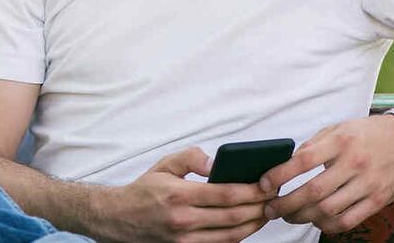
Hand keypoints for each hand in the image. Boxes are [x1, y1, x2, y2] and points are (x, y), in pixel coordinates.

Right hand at [101, 146, 275, 242]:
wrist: (118, 219)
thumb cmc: (145, 189)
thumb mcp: (164, 164)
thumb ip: (191, 158)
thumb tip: (215, 162)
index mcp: (179, 195)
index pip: (226, 194)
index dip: (252, 191)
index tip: (267, 184)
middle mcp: (183, 220)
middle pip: (233, 217)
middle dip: (259, 207)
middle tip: (274, 198)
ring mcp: (184, 239)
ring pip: (230, 236)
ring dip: (253, 225)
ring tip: (266, 212)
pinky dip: (237, 237)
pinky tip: (246, 225)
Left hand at [259, 116, 393, 233]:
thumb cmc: (369, 133)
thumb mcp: (340, 128)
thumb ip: (315, 145)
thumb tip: (288, 163)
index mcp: (341, 141)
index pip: (303, 160)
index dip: (280, 175)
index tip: (265, 184)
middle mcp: (354, 163)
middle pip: (313, 191)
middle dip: (286, 204)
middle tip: (271, 209)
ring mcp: (367, 184)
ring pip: (328, 210)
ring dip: (303, 217)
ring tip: (290, 215)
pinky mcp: (378, 201)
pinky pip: (347, 221)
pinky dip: (327, 225)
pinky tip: (316, 221)